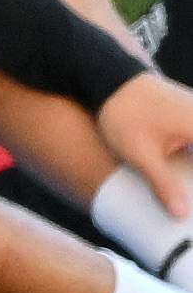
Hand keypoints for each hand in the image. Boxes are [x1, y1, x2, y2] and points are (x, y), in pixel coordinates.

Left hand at [98, 69, 192, 223]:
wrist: (107, 78)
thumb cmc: (123, 114)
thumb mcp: (140, 154)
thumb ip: (163, 184)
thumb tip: (181, 215)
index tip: (190, 210)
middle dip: (191, 181)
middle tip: (186, 208)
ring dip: (190, 174)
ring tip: (184, 199)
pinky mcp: (191, 115)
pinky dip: (190, 160)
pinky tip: (182, 180)